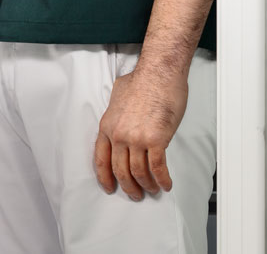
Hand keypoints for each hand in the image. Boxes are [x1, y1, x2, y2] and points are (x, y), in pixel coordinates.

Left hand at [94, 63, 188, 199]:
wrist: (158, 73)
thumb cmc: (142, 81)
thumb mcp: (118, 96)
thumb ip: (116, 112)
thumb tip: (121, 115)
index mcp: (107, 125)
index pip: (101, 158)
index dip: (104, 176)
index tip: (108, 187)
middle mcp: (119, 135)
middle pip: (120, 170)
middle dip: (128, 186)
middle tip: (135, 194)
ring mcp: (137, 138)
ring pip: (139, 172)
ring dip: (146, 185)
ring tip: (152, 190)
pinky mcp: (156, 140)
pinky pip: (157, 168)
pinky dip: (162, 179)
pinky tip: (166, 184)